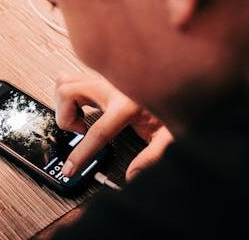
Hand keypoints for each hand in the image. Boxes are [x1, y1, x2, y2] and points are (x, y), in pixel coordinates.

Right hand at [55, 75, 173, 181]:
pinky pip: (74, 78)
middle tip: (79, 132)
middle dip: (65, 117)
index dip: (80, 154)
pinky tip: (83, 106)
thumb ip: (152, 156)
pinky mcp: (104, 75)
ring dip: (64, 103)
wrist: (183, 78)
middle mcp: (113, 86)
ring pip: (65, 81)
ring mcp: (106, 77)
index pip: (97, 131)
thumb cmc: (177, 103)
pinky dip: (71, 93)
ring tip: (79, 119)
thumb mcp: (171, 135)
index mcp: (129, 104)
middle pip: (68, 93)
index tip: (70, 169)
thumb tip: (133, 174)